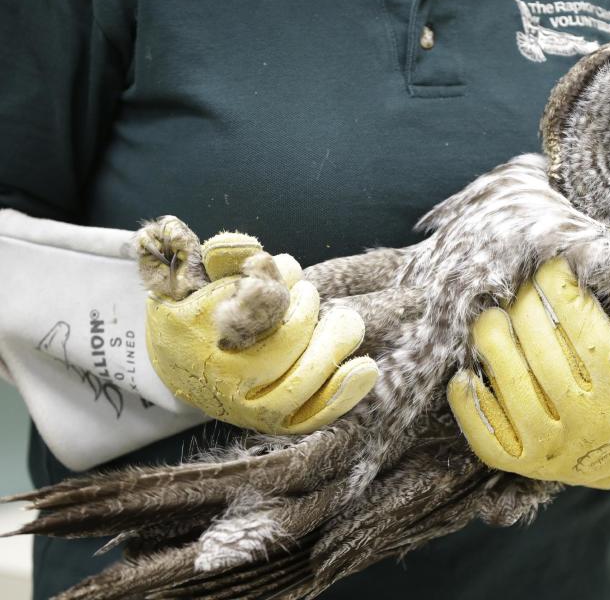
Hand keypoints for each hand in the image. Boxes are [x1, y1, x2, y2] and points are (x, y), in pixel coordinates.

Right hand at [144, 231, 378, 433]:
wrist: (177, 360)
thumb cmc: (195, 308)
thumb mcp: (196, 273)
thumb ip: (224, 257)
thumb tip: (256, 252)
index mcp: (196, 338)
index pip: (250, 313)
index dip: (279, 288)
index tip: (290, 269)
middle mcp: (223, 379)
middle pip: (282, 348)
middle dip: (307, 314)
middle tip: (311, 293)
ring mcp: (248, 409)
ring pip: (300, 383)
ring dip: (330, 348)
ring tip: (345, 320)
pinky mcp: (272, 423)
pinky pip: (311, 416)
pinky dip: (342, 394)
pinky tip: (367, 367)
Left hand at [448, 258, 609, 488]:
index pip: (584, 328)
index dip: (561, 291)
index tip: (552, 269)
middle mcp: (589, 420)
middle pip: (542, 351)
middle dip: (525, 309)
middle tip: (519, 289)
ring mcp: (555, 447)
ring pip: (511, 387)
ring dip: (493, 347)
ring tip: (489, 319)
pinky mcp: (529, 465)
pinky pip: (488, 438)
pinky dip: (470, 406)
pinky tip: (465, 375)